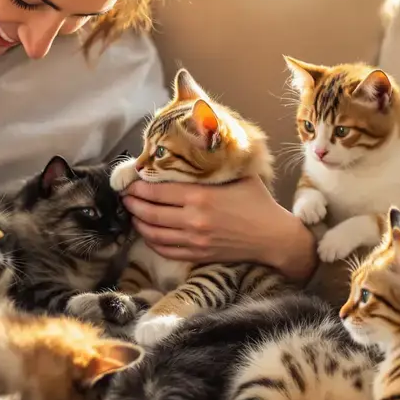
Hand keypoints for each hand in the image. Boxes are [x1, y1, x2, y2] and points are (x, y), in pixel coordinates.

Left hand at [121, 178, 317, 280]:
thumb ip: (214, 164)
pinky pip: (165, 250)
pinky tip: (147, 232)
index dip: (138, 187)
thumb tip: (195, 144)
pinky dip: (151, 241)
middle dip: (132, 204)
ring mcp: (194, 240)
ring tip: (132, 213)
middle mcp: (193, 219)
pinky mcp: (197, 254)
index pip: (157, 191)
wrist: (273, 237)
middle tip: (125, 196)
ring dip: (138, 222)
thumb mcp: (238, 175)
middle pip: (150, 212)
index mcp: (201, 196)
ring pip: (153, 233)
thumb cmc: (257, 202)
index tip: (130, 182)